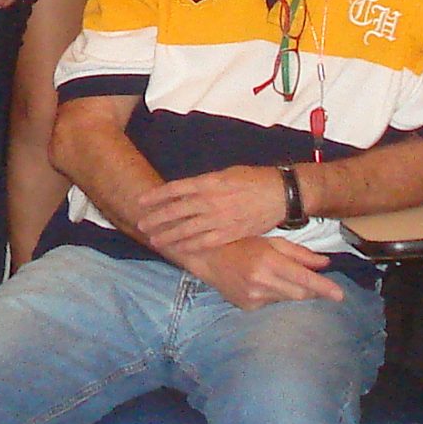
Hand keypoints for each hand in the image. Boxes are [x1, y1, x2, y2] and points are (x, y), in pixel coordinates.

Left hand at [133, 167, 288, 258]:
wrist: (280, 193)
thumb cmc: (253, 180)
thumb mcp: (226, 173)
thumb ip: (206, 183)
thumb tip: (187, 191)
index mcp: (208, 182)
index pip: (175, 189)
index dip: (156, 196)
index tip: (142, 202)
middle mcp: (211, 200)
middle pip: (176, 211)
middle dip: (157, 219)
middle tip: (142, 225)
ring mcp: (220, 218)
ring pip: (187, 229)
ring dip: (168, 235)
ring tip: (155, 240)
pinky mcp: (231, 233)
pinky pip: (205, 242)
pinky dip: (190, 246)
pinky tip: (179, 250)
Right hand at [185, 235, 344, 307]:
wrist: (206, 257)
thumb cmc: (240, 242)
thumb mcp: (270, 240)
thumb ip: (299, 253)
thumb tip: (325, 263)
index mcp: (268, 261)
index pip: (304, 280)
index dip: (324, 288)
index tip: (340, 295)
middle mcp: (261, 281)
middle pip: (299, 294)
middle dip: (312, 291)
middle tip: (320, 285)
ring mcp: (253, 297)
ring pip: (287, 299)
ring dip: (291, 290)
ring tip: (279, 275)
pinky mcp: (248, 307)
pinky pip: (272, 303)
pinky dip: (275, 294)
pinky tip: (263, 282)